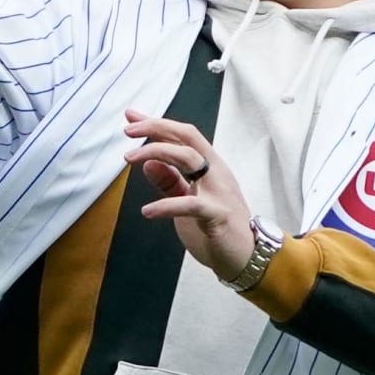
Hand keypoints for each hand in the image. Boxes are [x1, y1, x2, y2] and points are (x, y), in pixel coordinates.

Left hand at [123, 109, 253, 282]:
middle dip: (157, 127)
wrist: (246, 258)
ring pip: (189, 158)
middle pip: (187, 137)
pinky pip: (190, 204)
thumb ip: (170, 182)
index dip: (158, 124)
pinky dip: (166, 205)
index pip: (183, 136)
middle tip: (128, 129)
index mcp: (210, 167)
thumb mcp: (188, 201)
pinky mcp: (218, 215)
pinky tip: (148, 211)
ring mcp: (219, 191)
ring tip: (130, 158)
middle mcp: (216, 172)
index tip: (132, 116)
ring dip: (156, 152)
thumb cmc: (218, 229)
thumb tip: (148, 163)